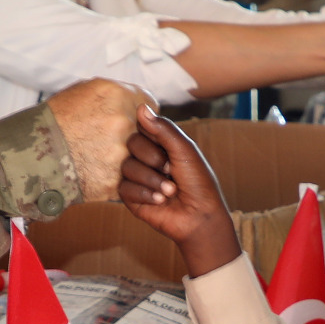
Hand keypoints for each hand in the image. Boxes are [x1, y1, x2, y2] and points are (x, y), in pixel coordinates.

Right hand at [46, 79, 156, 201]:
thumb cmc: (55, 120)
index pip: (149, 105)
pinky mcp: (113, 180)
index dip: (145, 116)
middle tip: (141, 150)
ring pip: (146, 164)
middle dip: (147, 143)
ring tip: (139, 172)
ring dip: (146, 169)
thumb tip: (139, 101)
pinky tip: (120, 183)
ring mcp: (119, 153)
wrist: (31, 154)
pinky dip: (130, 186)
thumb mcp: (84, 91)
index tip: (139, 124)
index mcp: (116, 95)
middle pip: (152, 135)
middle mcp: (122, 122)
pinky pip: (132, 186)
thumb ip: (116, 93)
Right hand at [119, 105, 240, 275]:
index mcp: (159, 143)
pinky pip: (124, 188)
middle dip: (153, 158)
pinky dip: (145, 194)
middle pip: (131, 144)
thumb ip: (163, 129)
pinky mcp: (130, 197)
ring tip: (170, 191)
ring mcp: (137, 177)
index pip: (141, 126)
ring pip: (127, 167)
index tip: (168, 148)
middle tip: (170, 170)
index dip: (152, 135)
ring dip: (152, 180)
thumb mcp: (185, 150)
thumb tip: (140, 107)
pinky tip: (160, 201)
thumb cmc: (198, 182)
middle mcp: (146, 157)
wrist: (199, 216)